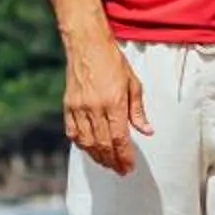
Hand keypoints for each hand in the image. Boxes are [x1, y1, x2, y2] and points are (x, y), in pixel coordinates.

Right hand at [63, 38, 149, 175]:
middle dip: (113, 161)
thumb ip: (138, 111)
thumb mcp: (133, 84)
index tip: (130, 167)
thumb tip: (147, 131)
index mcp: (114, 102)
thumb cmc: (113, 62)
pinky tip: (90, 149)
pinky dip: (81, 144)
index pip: (119, 138)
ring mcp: (79, 107)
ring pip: (87, 142)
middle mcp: (95, 107)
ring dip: (98, 157)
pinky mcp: (68, 105)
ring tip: (108, 164)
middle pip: (103, 144)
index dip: (124, 156)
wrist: (87, 44)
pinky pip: (73, 132)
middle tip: (121, 170)